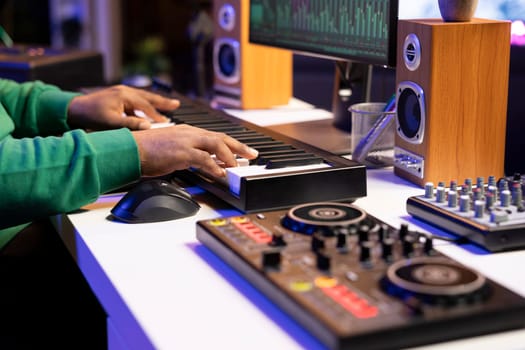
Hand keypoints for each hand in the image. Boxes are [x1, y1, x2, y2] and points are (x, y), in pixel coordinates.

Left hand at [67, 85, 179, 130]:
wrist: (73, 109)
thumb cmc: (90, 115)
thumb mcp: (111, 123)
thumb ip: (131, 124)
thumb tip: (148, 126)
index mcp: (125, 95)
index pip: (146, 106)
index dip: (157, 115)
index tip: (167, 123)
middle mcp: (124, 91)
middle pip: (148, 97)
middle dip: (163, 102)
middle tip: (176, 104)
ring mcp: (120, 92)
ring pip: (143, 97)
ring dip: (155, 102)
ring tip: (167, 105)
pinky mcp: (116, 95)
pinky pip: (135, 100)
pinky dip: (144, 104)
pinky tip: (146, 112)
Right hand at [132, 124, 258, 177]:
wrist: (129, 150)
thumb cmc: (145, 152)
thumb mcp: (170, 151)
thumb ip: (187, 155)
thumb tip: (201, 165)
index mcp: (187, 132)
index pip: (214, 136)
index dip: (230, 143)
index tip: (241, 150)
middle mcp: (189, 133)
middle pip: (220, 137)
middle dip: (238, 146)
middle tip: (252, 154)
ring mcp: (186, 141)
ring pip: (216, 145)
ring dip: (229, 156)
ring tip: (237, 167)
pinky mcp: (181, 152)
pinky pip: (204, 159)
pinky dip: (214, 166)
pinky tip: (220, 173)